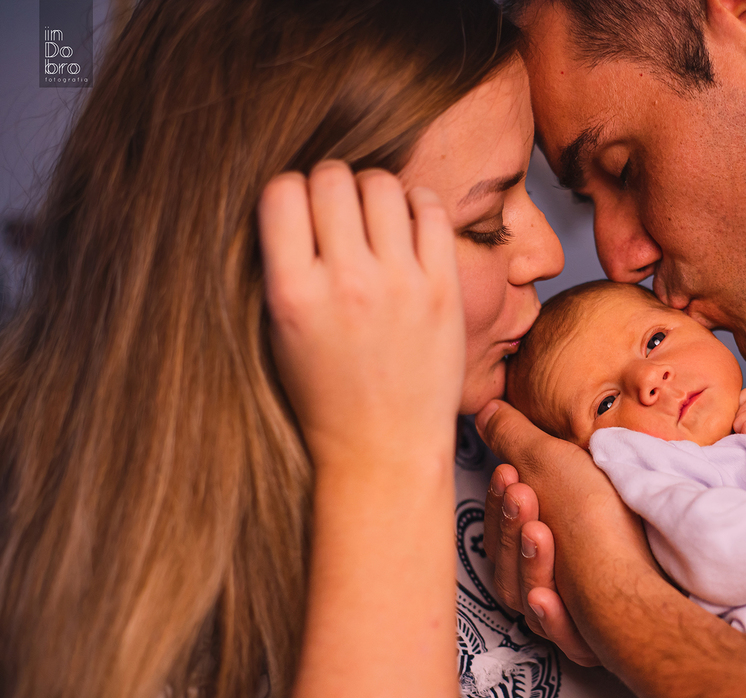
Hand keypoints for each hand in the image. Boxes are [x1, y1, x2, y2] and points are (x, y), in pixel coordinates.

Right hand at [258, 161, 463, 472]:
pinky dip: (416, 204)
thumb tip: (293, 198)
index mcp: (293, 294)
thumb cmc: (325, 395)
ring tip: (373, 218)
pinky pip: (430, 210)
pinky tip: (407, 225)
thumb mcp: (278, 334)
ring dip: (372, 190)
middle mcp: (347, 283)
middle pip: (332, 178)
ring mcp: (400, 285)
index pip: (281, 192)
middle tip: (338, 212)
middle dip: (330, 185)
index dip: (289, 193)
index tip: (299, 213)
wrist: (383, 448)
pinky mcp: (442, 290)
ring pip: (381, 185)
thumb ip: (282, 267)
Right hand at [477, 400, 655, 666]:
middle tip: (522, 494)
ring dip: (528, 564)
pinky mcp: (584, 639)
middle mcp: (541, 576)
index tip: (509, 474)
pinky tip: (548, 596)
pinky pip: (559, 632)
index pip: (500, 528)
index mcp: (530, 539)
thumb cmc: (609, 511)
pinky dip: (551, 615)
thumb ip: (516, 439)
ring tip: (540, 531)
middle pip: (504, 563)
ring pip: (524, 594)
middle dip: (510, 528)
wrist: (664, 556)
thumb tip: (487, 407)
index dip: (500, 502)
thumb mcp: (559, 463)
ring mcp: (562, 610)